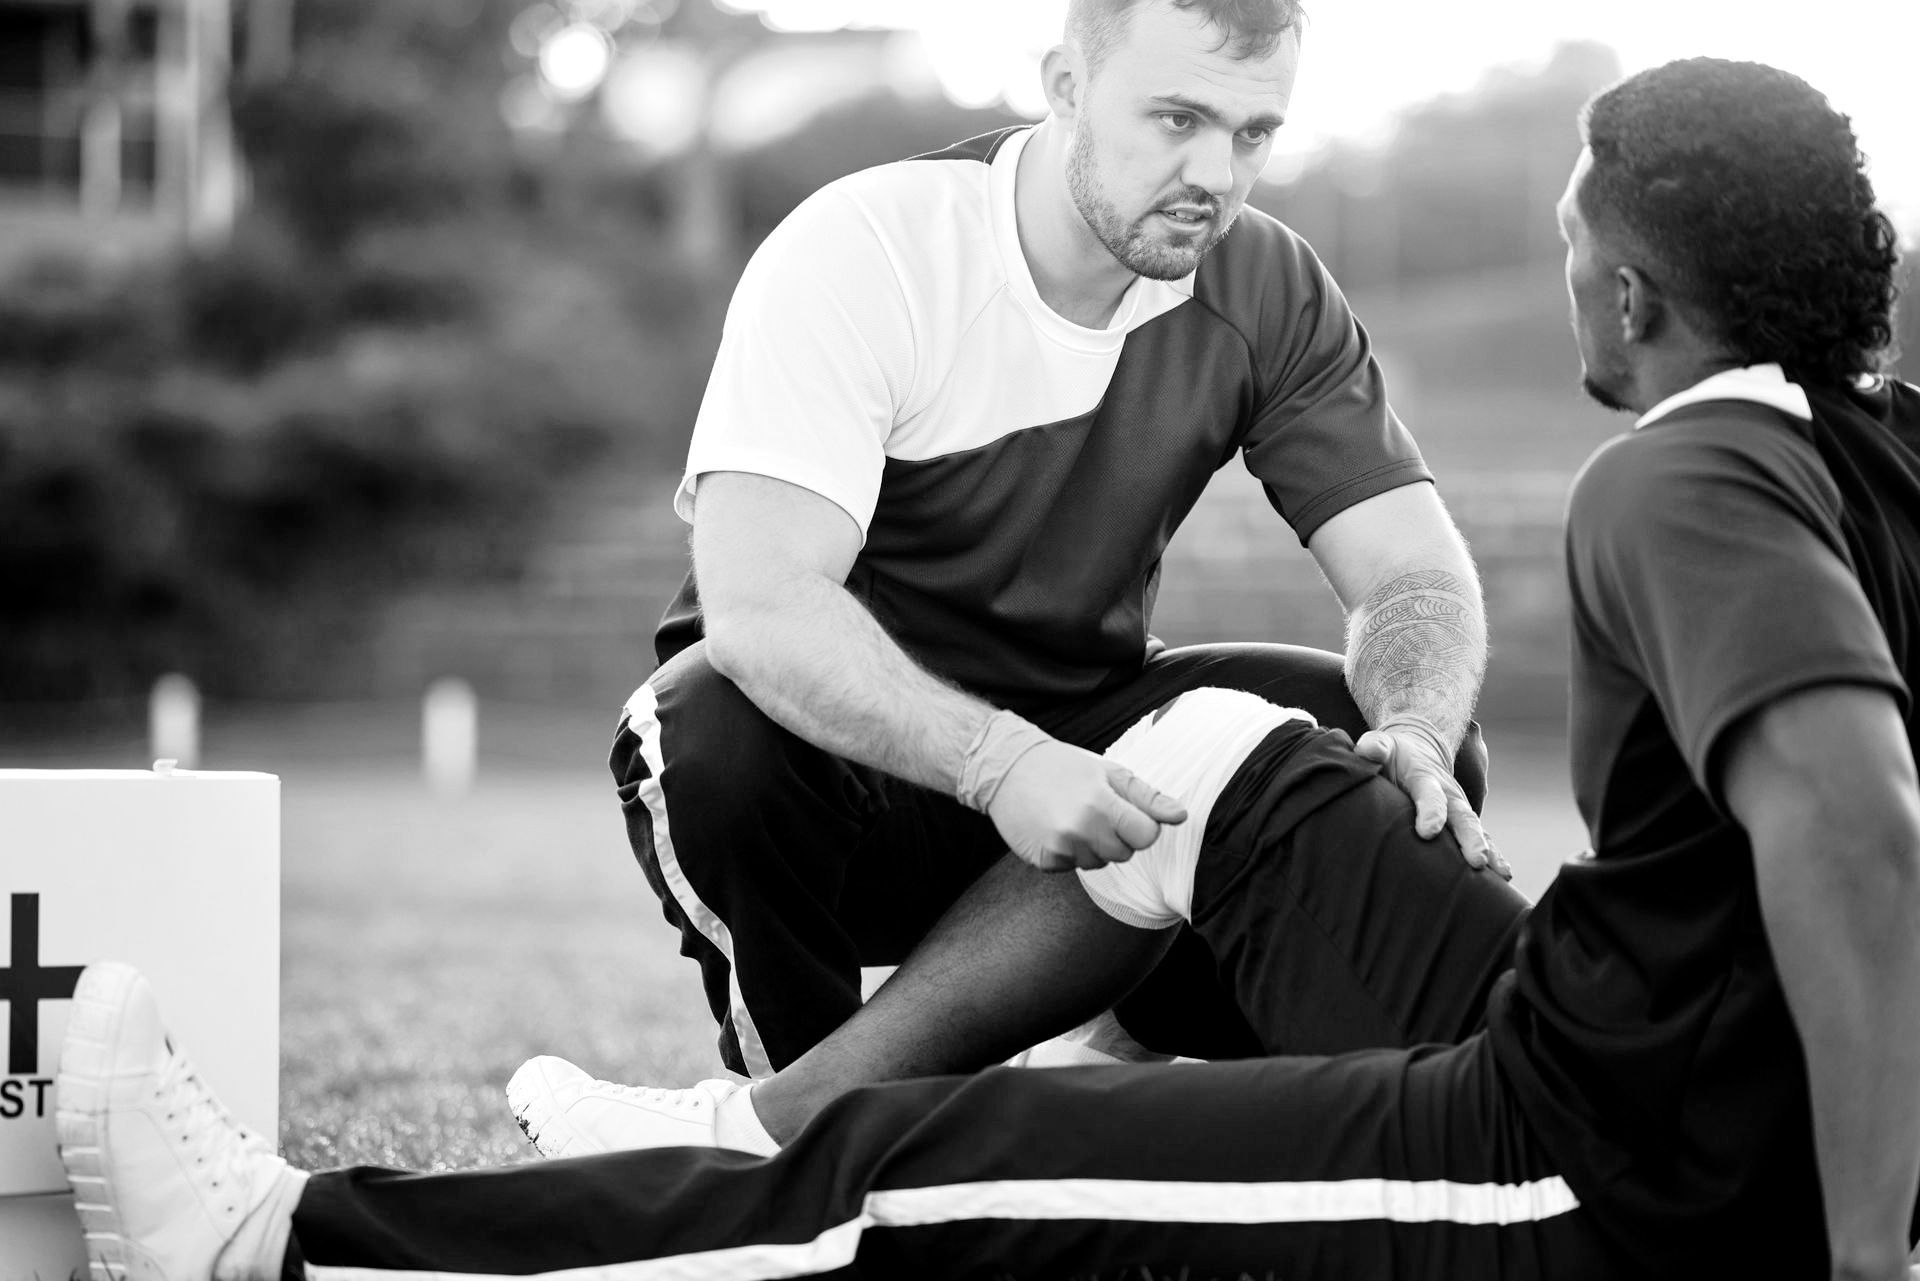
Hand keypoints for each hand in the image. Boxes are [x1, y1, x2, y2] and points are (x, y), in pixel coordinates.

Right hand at [986, 740, 1187, 871]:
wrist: (1006, 768)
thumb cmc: (1062, 766)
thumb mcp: (1108, 771)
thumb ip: (1146, 797)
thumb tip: (1180, 816)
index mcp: (1102, 803)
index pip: (1147, 836)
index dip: (1140, 824)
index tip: (1123, 811)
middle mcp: (1081, 829)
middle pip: (1125, 853)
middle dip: (1116, 835)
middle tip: (1093, 810)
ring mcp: (1060, 847)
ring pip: (1099, 863)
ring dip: (1092, 846)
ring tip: (1072, 817)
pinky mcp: (1044, 861)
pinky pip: (1073, 867)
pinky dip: (1068, 852)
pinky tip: (1055, 828)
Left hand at [1353, 722, 1510, 878]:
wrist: (1420, 749)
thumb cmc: (1394, 754)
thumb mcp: (1382, 746)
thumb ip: (1374, 748)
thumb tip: (1370, 752)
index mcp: (1424, 779)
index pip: (1430, 796)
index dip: (1431, 812)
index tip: (1427, 832)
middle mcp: (1448, 795)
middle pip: (1462, 817)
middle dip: (1470, 839)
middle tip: (1477, 859)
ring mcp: (1458, 810)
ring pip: (1475, 831)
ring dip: (1487, 851)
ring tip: (1500, 875)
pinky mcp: (1462, 823)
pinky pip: (1480, 840)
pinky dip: (1493, 856)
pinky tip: (1502, 878)